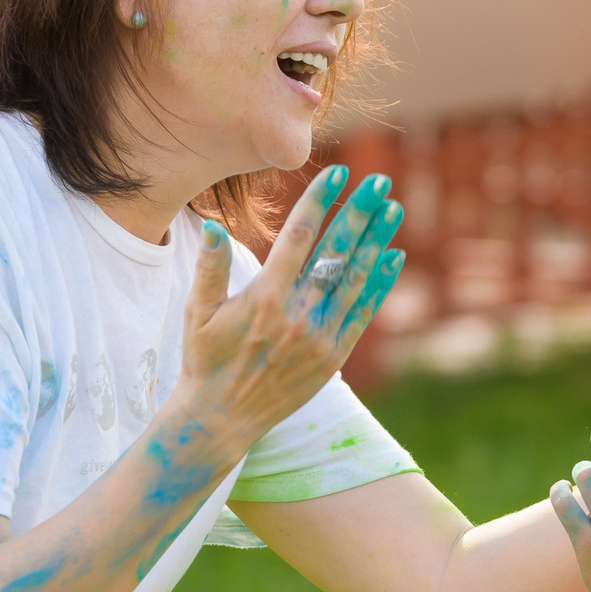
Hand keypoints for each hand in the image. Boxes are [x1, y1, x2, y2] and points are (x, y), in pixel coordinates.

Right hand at [166, 166, 403, 461]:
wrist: (222, 419)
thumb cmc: (205, 360)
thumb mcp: (197, 313)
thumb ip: (209, 267)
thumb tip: (214, 225)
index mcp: (264, 298)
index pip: (299, 237)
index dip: (321, 201)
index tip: (339, 172)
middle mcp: (297, 315)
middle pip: (336, 253)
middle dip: (359, 213)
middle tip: (379, 181)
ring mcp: (319, 337)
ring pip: (355, 279)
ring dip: (376, 241)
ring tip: (393, 208)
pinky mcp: (333, 356)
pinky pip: (362, 313)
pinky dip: (379, 283)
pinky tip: (393, 256)